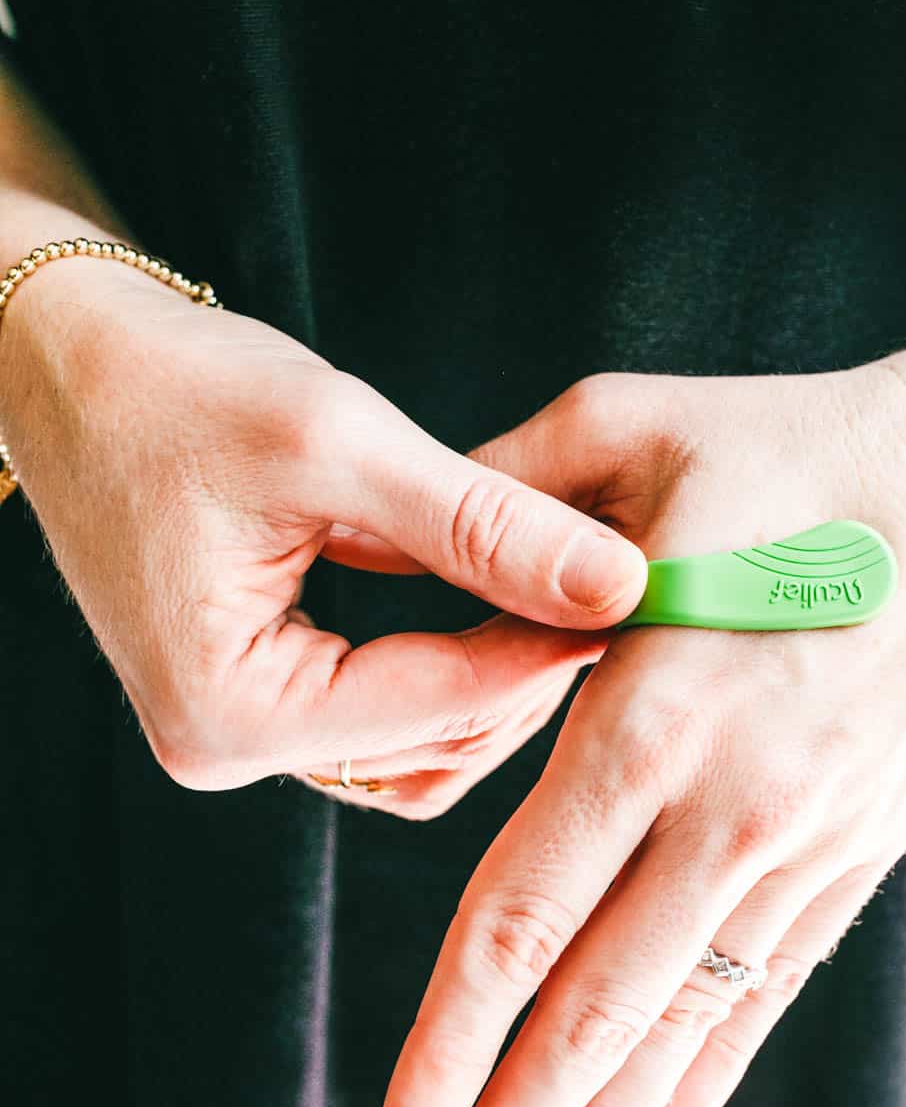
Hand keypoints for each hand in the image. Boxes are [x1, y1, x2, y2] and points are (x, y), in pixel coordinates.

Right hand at [0, 239, 645, 800]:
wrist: (65, 360)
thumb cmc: (172, 387)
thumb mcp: (339, 443)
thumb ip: (484, 524)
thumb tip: (618, 585)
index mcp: (226, 709)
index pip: (437, 702)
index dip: (549, 648)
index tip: (639, 594)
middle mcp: (224, 746)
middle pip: (433, 744)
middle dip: (527, 667)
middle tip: (613, 590)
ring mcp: (239, 728)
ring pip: (418, 740)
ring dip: (495, 672)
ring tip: (562, 587)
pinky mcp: (259, 692)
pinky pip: (383, 709)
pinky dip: (449, 660)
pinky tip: (497, 594)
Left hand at [377, 343, 905, 1106]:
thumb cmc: (793, 442)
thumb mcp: (625, 429)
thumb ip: (496, 502)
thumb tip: (388, 557)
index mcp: (652, 709)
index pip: (521, 917)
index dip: (448, 1043)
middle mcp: (732, 802)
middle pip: (597, 1009)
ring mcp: (810, 835)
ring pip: (689, 1019)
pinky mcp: (863, 841)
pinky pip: (777, 979)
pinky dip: (714, 1063)